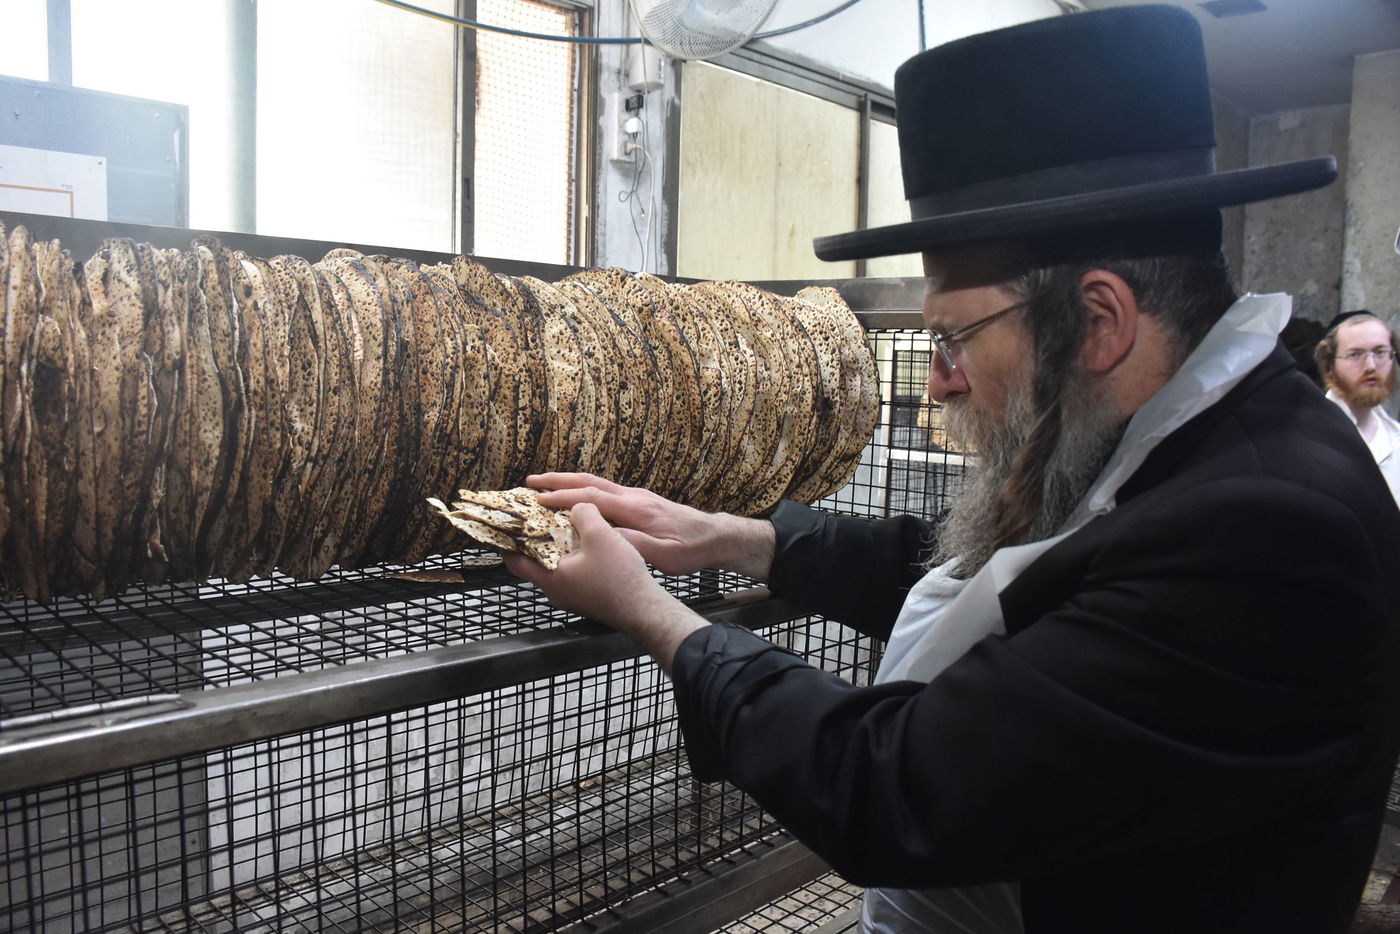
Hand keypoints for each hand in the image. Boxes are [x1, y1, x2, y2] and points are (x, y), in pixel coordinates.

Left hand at [505, 502, 707, 671]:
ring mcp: (572, 598)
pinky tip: (586, 546)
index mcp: (550, 577)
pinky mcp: (587, 599)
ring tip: (562, 528)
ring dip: (556, 550)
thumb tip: (577, 507)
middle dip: (533, 542)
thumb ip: (583, 514)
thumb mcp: (600, 534)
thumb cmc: (619, 576)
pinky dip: (572, 559)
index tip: (505, 527)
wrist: (645, 610)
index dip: (506, 543)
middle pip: (534, 564)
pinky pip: (572, 576)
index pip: (514, 561)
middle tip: (535, 521)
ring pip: (555, 569)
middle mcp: (556, 591)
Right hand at [526, 473, 774, 579]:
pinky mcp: (639, 500)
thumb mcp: (664, 555)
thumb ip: (635, 545)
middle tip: (531, 480)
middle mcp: (633, 496)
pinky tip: (574, 493)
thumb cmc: (690, 549)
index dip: (564, 498)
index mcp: (635, 509)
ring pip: (596, 482)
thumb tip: (605, 538)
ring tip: (544, 483)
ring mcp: (636, 495)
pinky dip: (583, 487)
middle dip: (558, 480)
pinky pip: (604, 488)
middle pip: (590, 481)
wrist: (713, 537)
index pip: (593, 498)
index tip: (539, 500)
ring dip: (569, 480)